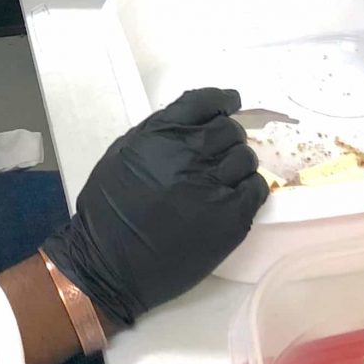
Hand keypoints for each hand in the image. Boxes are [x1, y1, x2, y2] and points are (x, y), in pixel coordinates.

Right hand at [41, 89, 268, 330]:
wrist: (110, 263)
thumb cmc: (107, 211)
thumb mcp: (121, 155)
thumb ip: (156, 134)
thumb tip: (189, 124)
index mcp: (161, 134)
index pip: (205, 101)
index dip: (222, 100)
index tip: (230, 103)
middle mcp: (191, 153)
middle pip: (229, 130)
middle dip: (227, 136)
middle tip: (219, 152)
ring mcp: (214, 185)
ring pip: (246, 158)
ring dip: (238, 163)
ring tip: (224, 177)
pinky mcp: (232, 217)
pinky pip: (256, 189)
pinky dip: (249, 188)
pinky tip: (234, 195)